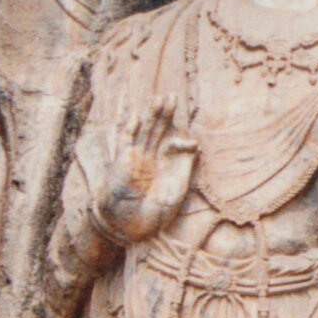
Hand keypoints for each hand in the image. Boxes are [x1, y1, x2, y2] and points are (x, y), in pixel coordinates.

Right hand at [90, 103, 198, 245]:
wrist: (138, 222)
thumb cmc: (159, 208)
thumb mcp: (180, 182)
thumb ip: (186, 161)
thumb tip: (194, 143)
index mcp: (165, 163)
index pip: (172, 141)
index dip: (180, 135)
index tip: (190, 143)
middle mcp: (150, 157)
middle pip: (158, 130)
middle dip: (165, 114)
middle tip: (173, 96)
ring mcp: (137, 158)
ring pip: (145, 132)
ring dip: (152, 116)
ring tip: (160, 99)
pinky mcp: (124, 161)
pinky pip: (126, 142)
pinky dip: (130, 130)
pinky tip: (136, 117)